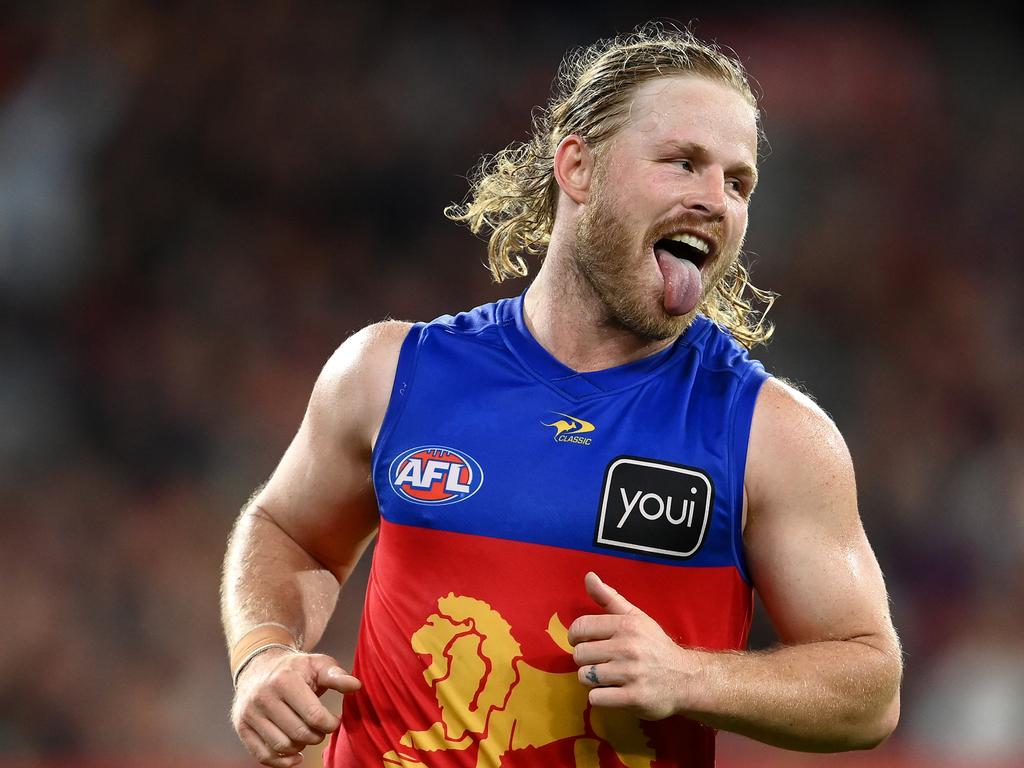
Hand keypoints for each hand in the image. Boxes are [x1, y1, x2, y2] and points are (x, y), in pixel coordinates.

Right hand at [231, 648, 360, 766]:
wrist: (260, 665)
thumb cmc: (296, 668)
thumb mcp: (318, 664)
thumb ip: (337, 676)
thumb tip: (356, 686)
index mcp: (284, 680)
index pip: (314, 716)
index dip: (330, 724)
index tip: (334, 721)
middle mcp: (263, 697)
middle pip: (298, 733)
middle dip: (317, 735)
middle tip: (321, 728)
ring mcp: (249, 713)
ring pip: (282, 746)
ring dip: (300, 747)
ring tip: (306, 734)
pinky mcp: (241, 726)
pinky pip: (263, 755)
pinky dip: (282, 761)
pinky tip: (296, 755)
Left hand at [568, 571, 698, 719]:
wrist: (686, 678)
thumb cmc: (655, 646)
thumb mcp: (636, 617)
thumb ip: (609, 598)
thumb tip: (588, 576)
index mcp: (626, 625)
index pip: (580, 627)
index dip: (575, 637)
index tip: (584, 643)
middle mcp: (628, 647)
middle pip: (579, 654)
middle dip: (586, 660)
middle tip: (600, 662)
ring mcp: (631, 673)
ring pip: (585, 676)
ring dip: (592, 680)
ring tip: (607, 677)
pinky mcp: (633, 698)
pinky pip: (596, 698)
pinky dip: (600, 698)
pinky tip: (613, 692)